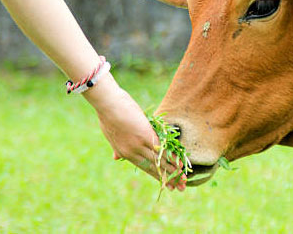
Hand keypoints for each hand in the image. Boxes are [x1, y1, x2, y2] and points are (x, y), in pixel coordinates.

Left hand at [83, 73, 186, 190]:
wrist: (108, 104)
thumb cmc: (108, 116)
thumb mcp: (110, 136)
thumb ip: (116, 148)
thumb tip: (115, 158)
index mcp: (125, 153)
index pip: (145, 168)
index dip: (158, 177)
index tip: (167, 185)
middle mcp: (133, 152)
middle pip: (154, 168)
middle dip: (169, 178)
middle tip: (180, 188)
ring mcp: (139, 144)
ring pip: (160, 161)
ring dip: (174, 170)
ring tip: (184, 179)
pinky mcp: (145, 135)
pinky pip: (161, 150)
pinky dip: (171, 157)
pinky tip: (180, 164)